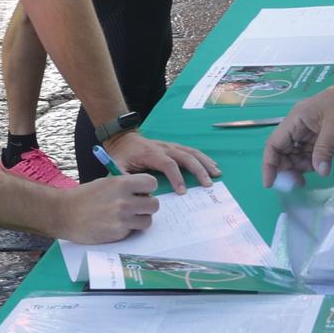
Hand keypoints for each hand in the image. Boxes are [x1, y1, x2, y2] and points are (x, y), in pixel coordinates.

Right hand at [56, 173, 160, 244]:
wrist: (64, 213)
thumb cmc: (84, 196)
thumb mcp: (106, 182)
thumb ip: (126, 186)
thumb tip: (144, 192)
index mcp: (121, 183)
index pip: (151, 183)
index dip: (148, 187)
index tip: (142, 191)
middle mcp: (124, 201)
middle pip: (154, 204)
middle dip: (147, 205)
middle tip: (137, 205)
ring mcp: (122, 219)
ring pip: (147, 220)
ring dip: (140, 219)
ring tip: (128, 216)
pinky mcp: (118, 234)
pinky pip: (133, 231)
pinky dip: (128, 229)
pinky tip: (115, 224)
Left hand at [103, 132, 220, 193]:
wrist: (123, 138)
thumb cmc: (121, 155)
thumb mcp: (117, 166)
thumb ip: (124, 179)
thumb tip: (138, 194)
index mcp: (151, 153)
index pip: (168, 164)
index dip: (176, 177)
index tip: (183, 192)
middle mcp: (164, 147)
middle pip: (185, 156)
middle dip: (198, 170)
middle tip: (208, 184)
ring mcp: (170, 146)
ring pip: (191, 152)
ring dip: (205, 163)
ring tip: (216, 174)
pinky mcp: (174, 147)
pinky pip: (191, 151)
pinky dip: (203, 158)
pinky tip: (212, 165)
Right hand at [261, 73, 333, 183]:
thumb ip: (325, 148)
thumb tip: (320, 172)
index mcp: (295, 119)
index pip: (274, 144)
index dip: (269, 164)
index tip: (270, 183)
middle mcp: (298, 126)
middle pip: (282, 151)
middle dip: (286, 168)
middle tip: (296, 184)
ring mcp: (308, 131)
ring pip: (295, 154)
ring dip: (299, 167)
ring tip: (308, 178)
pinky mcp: (319, 135)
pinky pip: (308, 153)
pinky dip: (311, 163)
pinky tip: (319, 168)